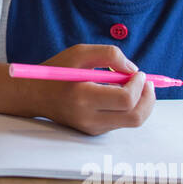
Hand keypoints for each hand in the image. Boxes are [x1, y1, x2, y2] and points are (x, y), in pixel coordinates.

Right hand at [29, 43, 154, 134]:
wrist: (34, 95)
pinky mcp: (95, 131)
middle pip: (135, 117)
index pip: (125, 100)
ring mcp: (93, 128)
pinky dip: (129, 108)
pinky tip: (119, 94)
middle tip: (147, 83)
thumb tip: (134, 71)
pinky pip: (122, 122)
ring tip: (132, 85)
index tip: (138, 73)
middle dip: (148, 99)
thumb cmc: (57, 71)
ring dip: (140, 102)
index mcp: (83, 97)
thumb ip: (110, 55)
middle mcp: (89, 118)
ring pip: (132, 121)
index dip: (139, 85)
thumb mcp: (80, 52)